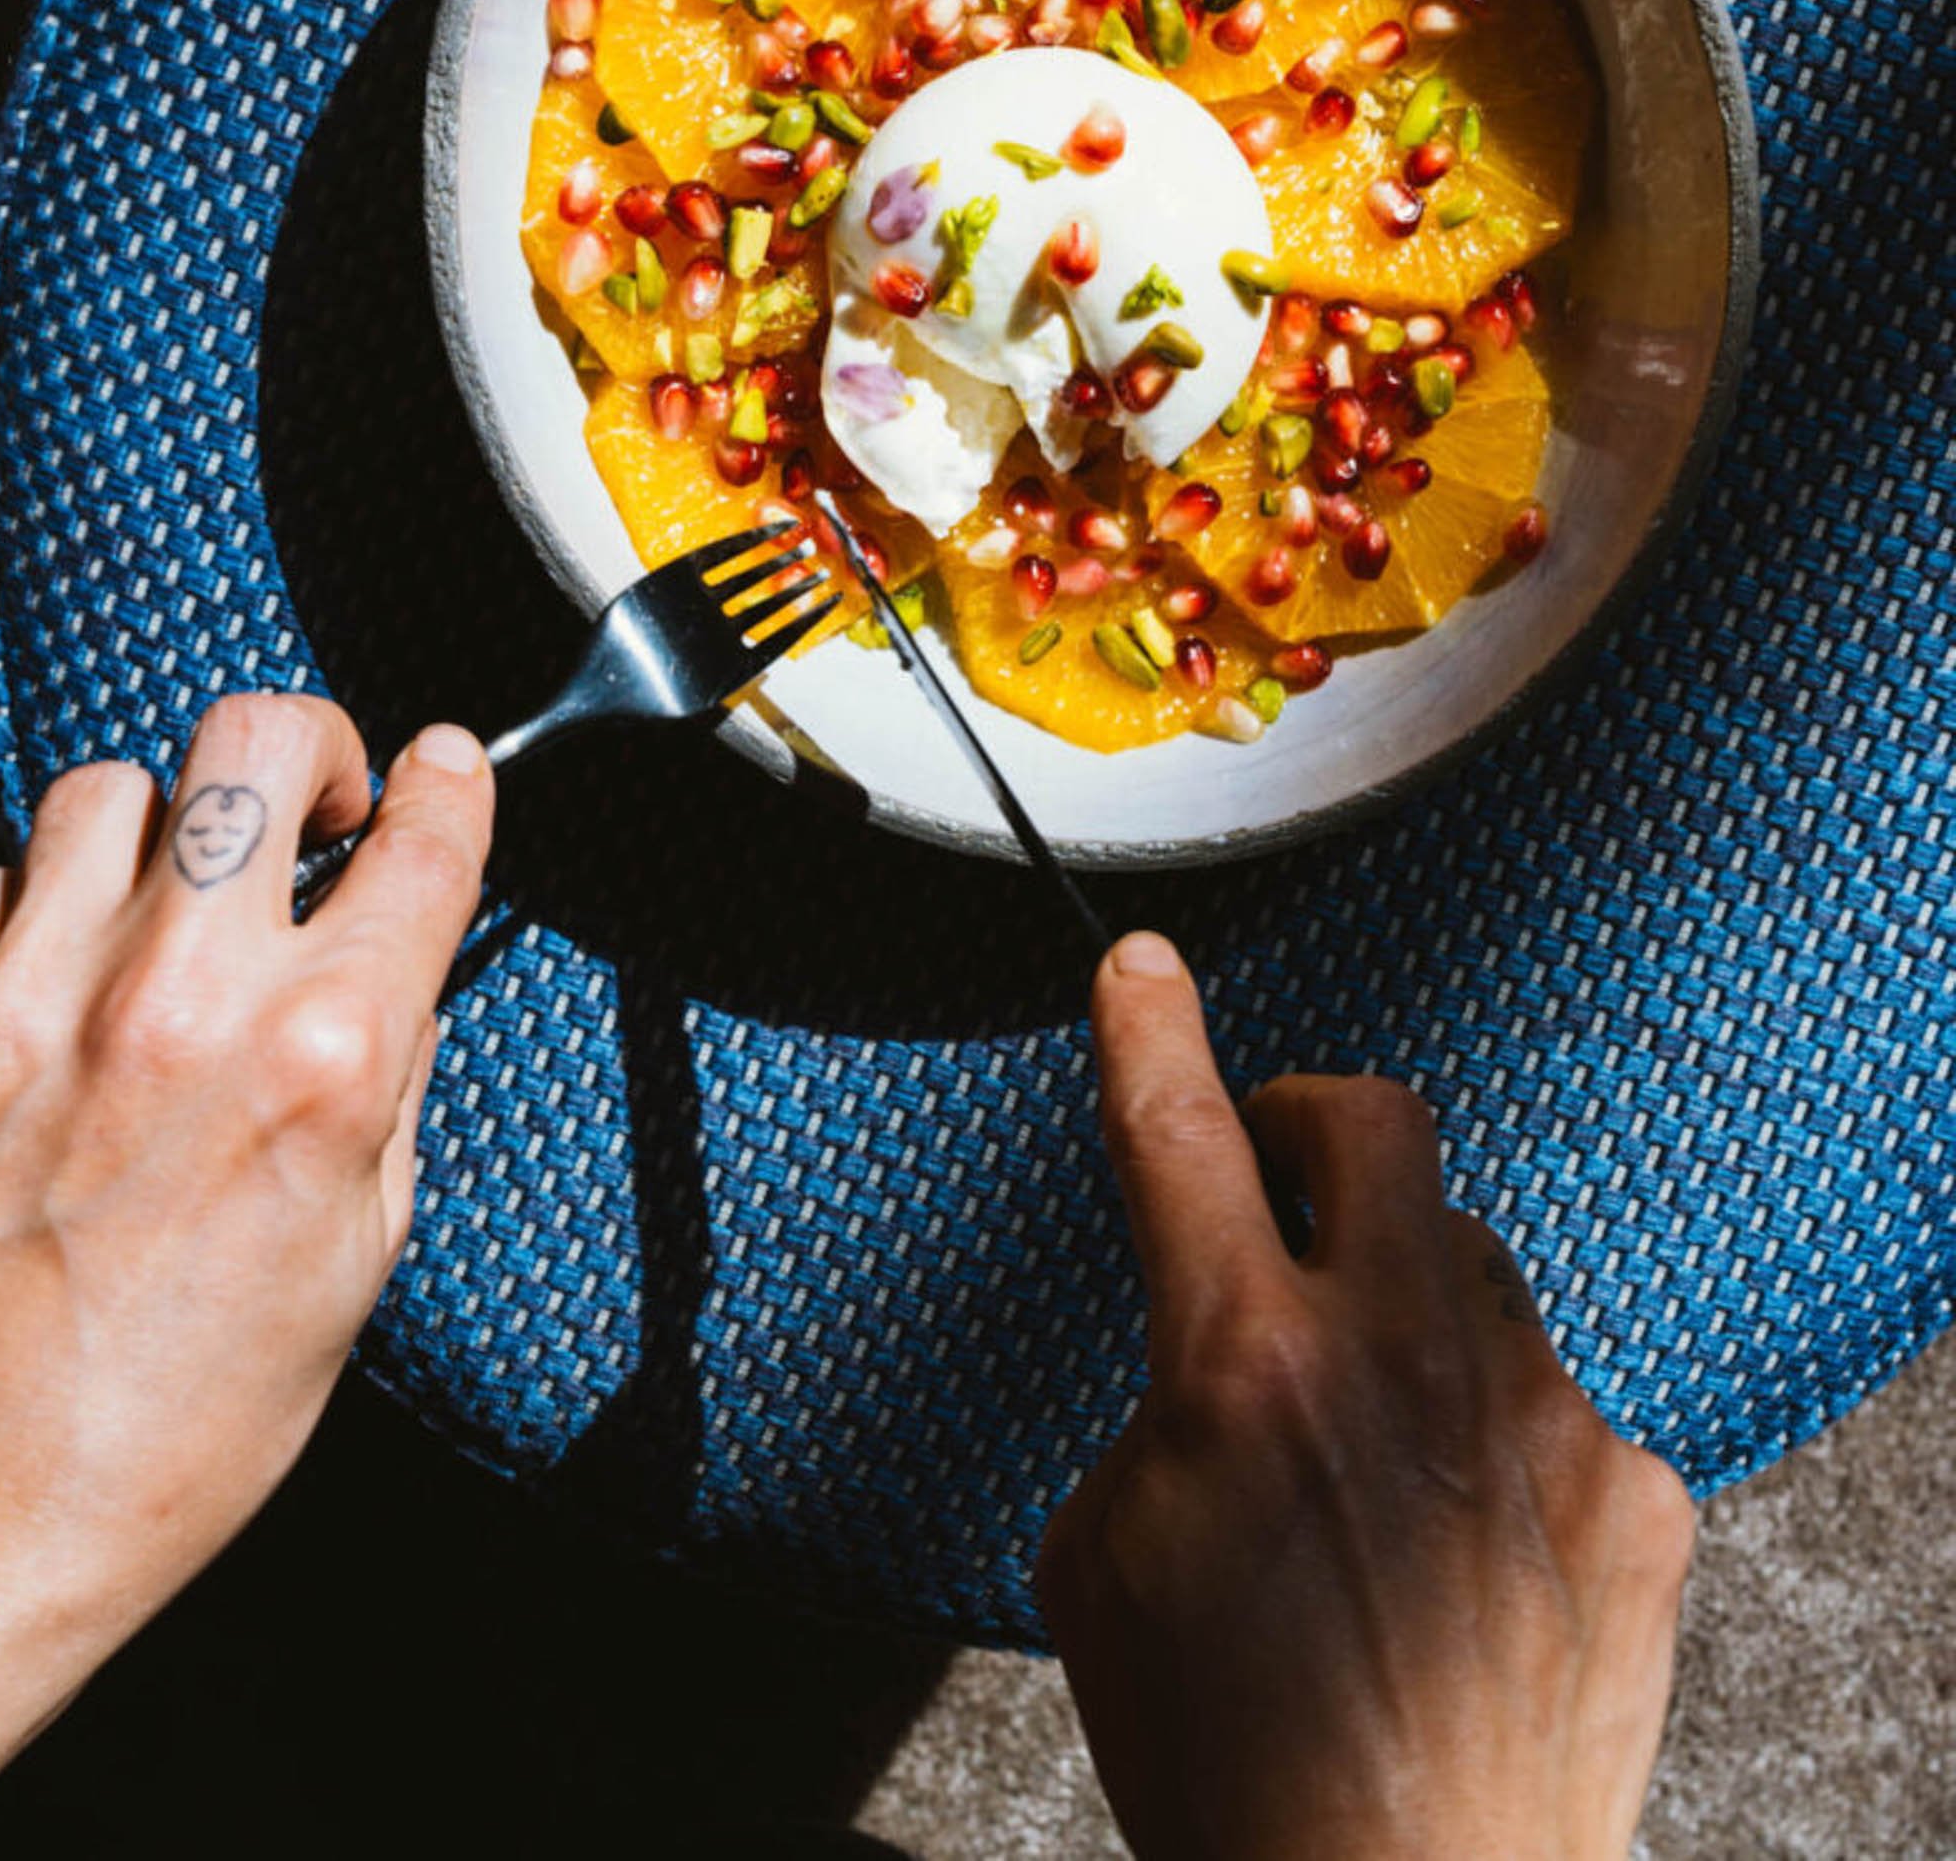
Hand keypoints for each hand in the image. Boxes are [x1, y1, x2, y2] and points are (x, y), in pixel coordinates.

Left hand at [0, 695, 491, 1798]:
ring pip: (111, 787)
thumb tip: (395, 980)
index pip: (425, 841)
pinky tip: (61, 978)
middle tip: (315, 803)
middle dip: (309, 747)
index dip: (453, 783)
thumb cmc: (164, 1431)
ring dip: (161, 828)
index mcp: (319, 1063)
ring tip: (172, 897)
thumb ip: (382, 1088)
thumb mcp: (351, 1260)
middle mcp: (181, 1001)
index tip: (446, 773)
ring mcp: (40, 999)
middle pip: (257, 740)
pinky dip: (34, 910)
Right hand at [1040, 933, 1694, 1860]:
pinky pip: (1549, 1399)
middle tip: (1281, 1172)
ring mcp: (1540, 1419)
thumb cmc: (1235, 1767)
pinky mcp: (1633, 1490)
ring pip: (1466, 1269)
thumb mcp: (1103, 1563)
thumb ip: (1162, 1404)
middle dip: (1311, 1118)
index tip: (1144, 968)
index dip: (1152, 1028)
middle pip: (1377, 1122)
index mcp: (1246, 1370)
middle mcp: (1405, 1362)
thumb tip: (1220, 1352)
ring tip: (1378, 1458)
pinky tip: (1465, 1548)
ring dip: (1408, 1311)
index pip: (1179, 1136)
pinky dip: (1497, 1440)